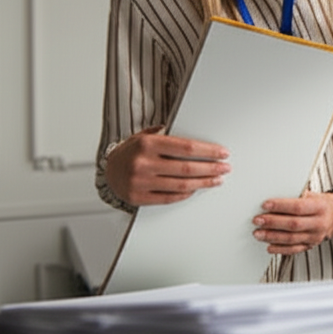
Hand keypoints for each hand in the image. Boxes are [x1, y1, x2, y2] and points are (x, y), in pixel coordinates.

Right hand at [105, 126, 230, 206]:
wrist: (108, 170)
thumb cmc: (132, 151)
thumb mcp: (145, 136)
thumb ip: (168, 135)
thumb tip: (198, 141)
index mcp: (147, 144)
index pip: (186, 148)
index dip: (208, 151)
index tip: (222, 153)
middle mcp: (143, 163)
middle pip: (186, 168)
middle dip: (211, 168)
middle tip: (225, 168)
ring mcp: (140, 182)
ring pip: (181, 185)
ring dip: (203, 183)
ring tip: (217, 179)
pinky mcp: (139, 198)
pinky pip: (169, 197)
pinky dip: (186, 193)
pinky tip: (196, 188)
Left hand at [252, 192, 332, 254]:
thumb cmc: (322, 203)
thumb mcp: (314, 194)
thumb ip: (298, 196)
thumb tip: (276, 193)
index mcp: (320, 207)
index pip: (298, 207)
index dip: (280, 206)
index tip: (265, 205)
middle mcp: (319, 223)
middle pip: (293, 224)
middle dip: (272, 222)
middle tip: (258, 220)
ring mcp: (315, 236)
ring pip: (291, 239)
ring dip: (272, 237)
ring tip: (258, 233)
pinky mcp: (310, 245)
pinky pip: (294, 250)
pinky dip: (280, 249)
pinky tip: (269, 246)